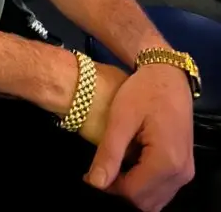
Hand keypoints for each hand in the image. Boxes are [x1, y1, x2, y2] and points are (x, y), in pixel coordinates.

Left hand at [85, 64, 193, 210]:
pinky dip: (144, 184)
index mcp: (167, 161)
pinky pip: (162, 188)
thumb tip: (95, 183)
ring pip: (155, 199)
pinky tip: (128, 166)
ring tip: (112, 168)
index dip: (108, 188)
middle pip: (146, 201)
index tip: (89, 176)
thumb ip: (109, 153)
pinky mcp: (183, 165)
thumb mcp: (121, 118)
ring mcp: (185, 170)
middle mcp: (181, 172)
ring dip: (132, 190)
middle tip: (100, 172)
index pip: (133, 193)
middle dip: (120, 191)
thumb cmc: (143, 91)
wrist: (167, 74)